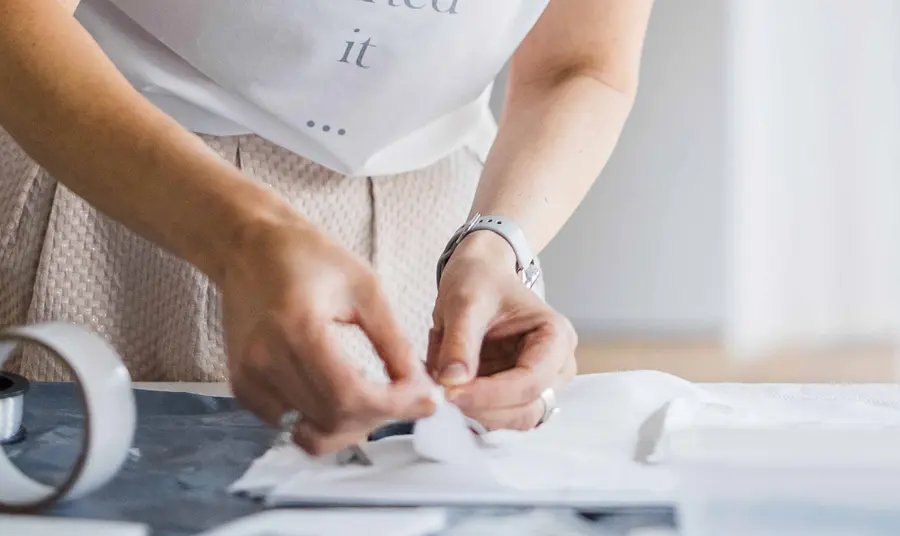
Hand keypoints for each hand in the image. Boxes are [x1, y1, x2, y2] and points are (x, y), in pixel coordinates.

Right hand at [220, 214, 435, 454]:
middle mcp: (265, 358)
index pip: (349, 395)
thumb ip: (393, 341)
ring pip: (311, 430)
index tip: (424, 399)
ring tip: (374, 395)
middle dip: (378, 417)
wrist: (249, 248)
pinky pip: (288, 423)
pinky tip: (338, 390)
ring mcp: (248, 374)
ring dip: (352, 424)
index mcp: (298, 327)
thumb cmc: (309, 257)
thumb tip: (422, 388)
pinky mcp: (241, 383)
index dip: (393, 406)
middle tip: (405, 397)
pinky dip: (320, 418)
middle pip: (331, 419)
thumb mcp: (365, 288)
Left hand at [427, 232, 577, 429]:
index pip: (531, 381)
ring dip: (478, 412)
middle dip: (483, 406)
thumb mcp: (465, 302)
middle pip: (527, 408)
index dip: (491, 394)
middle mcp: (557, 365)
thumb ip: (460, 341)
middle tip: (442, 394)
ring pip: (515, 419)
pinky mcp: (520, 394)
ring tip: (446, 388)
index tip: (451, 392)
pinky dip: (475, 410)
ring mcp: (541, 383)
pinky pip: (501, 416)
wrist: (480, 276)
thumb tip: (453, 382)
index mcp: (556, 336)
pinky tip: (454, 390)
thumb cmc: (480, 281)